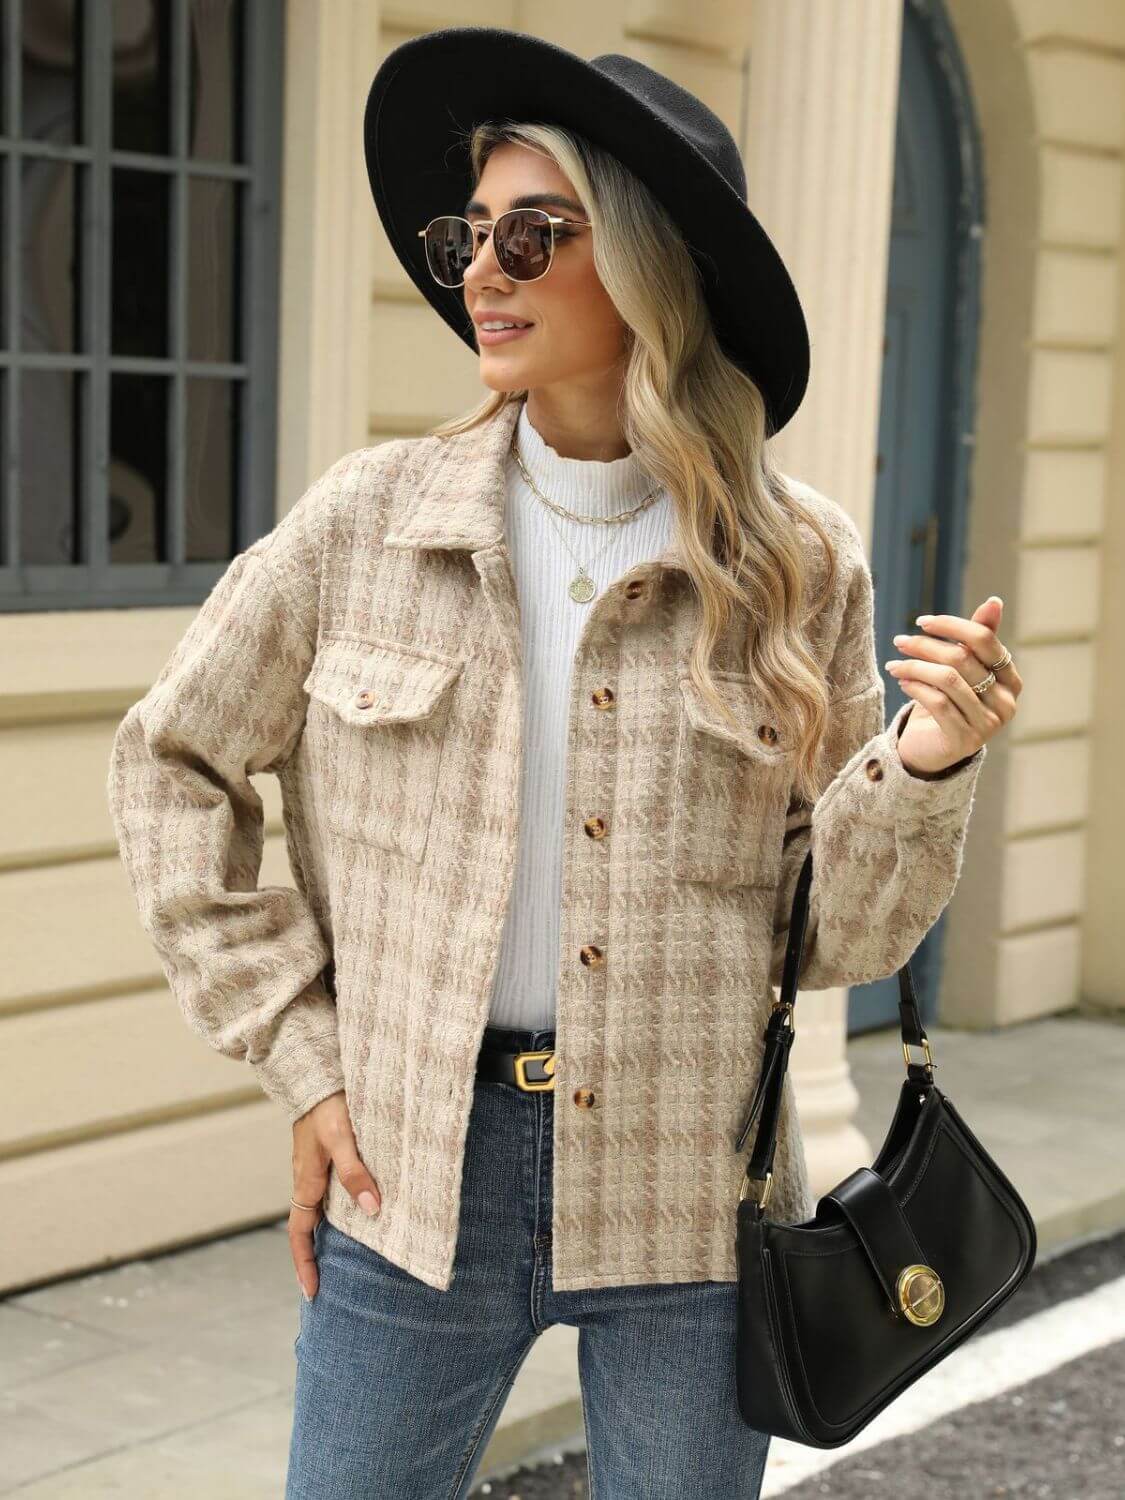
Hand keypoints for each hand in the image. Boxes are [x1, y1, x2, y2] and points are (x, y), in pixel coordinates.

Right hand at [289, 1090, 381, 1300]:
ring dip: (331, 1233)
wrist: (317, 1073)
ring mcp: (316, 1167)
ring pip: (321, 1209)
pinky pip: (331, 1190)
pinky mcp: (327, 1154)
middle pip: (309, 1227)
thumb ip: (355, 1172)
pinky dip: (342, 1207)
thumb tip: (371, 1209)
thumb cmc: (328, 1105)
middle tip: (331, 1283)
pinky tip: (363, 1207)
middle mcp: (308, 1179)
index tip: (312, 1292)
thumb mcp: (343, 1139)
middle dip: (316, 1256)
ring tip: (353, 1254)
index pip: (299, 1234)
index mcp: (306, 1182)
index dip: (305, 1263)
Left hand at [883, 596, 1020, 776]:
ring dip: (915, 667)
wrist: (933, 748)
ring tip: (894, 664)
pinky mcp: (965, 740)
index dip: (952, 626)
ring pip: (948, 680)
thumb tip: (994, 601)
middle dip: (926, 646)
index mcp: (1011, 680)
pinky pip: (938, 703)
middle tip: (900, 642)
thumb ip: (978, 638)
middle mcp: (1006, 703)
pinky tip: (902, 682)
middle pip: (963, 659)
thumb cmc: (951, 702)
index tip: (921, 622)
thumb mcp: (964, 669)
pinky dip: (916, 688)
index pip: (985, 641)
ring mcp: (988, 724)